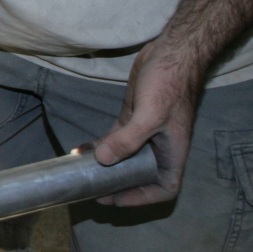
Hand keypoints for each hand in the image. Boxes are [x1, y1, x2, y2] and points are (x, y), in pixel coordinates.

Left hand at [89, 40, 204, 206]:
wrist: (171, 52)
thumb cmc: (169, 84)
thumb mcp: (150, 114)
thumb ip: (128, 139)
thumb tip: (104, 161)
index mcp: (173, 152)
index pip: (164, 187)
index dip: (143, 198)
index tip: (117, 200)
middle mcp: (160, 147)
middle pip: (140, 176)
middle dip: (117, 185)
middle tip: (91, 190)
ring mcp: (144, 133)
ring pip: (123, 158)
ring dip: (104, 167)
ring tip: (80, 175)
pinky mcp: (131, 118)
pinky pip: (114, 139)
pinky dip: (99, 146)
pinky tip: (79, 150)